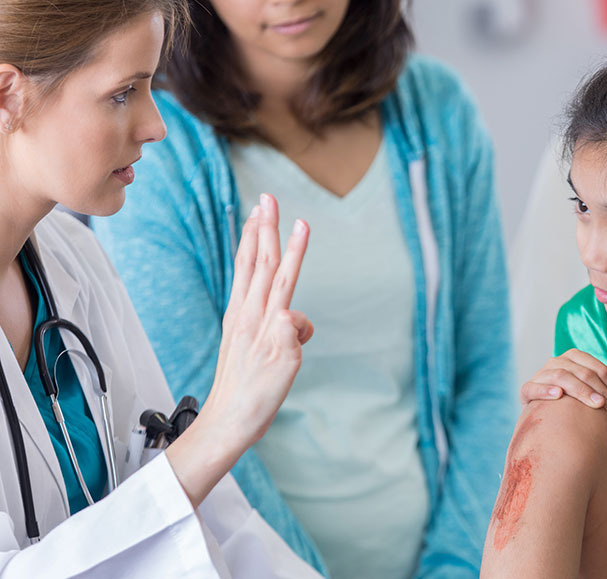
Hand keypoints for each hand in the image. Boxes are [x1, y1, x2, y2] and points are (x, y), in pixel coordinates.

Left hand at [167, 193, 310, 506]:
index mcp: (263, 322)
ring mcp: (240, 319)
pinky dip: (246, 265)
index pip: (282, 276)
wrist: (227, 421)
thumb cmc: (257, 399)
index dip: (294, 249)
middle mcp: (248, 314)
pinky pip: (242, 286)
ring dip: (254, 240)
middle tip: (268, 198)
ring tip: (256, 216)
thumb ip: (288, 336)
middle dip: (265, 229)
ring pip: (248, 270)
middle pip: (260, 263)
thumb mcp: (282, 370)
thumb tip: (293, 315)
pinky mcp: (236, 328)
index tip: (301, 220)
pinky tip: (248, 261)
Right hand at [520, 349, 606, 417]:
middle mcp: (557, 362)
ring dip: (580, 390)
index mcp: (575, 359)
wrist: (545, 414)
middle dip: (601, 392)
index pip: (598, 369)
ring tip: (595, 405)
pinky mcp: (527, 390)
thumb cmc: (573, 402)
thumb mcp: (593, 395)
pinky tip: (558, 396)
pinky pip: (533, 387)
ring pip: (561, 375)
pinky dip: (545, 390)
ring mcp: (541, 375)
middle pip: (583, 372)